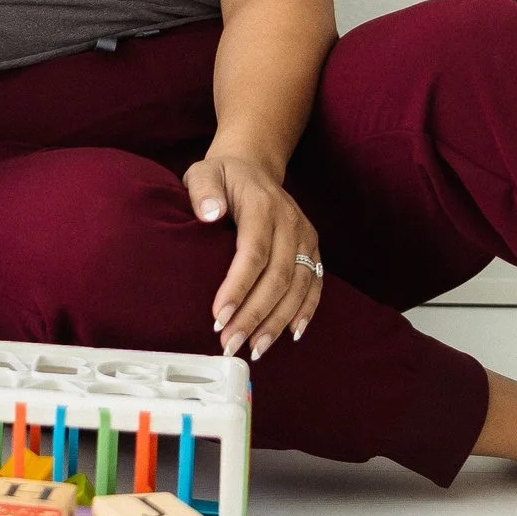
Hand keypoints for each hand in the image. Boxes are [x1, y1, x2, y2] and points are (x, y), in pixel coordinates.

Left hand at [182, 154, 322, 361]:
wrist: (253, 166)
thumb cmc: (222, 176)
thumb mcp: (203, 172)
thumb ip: (203, 191)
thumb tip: (210, 214)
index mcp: (262, 205)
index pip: (253, 253)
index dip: (238, 288)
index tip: (218, 317)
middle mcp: (290, 222)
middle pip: (277, 277)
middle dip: (254, 315)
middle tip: (230, 343)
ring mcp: (305, 236)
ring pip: (298, 286)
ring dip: (277, 321)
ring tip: (255, 349)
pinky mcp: (312, 248)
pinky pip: (314, 284)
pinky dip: (305, 311)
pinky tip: (291, 335)